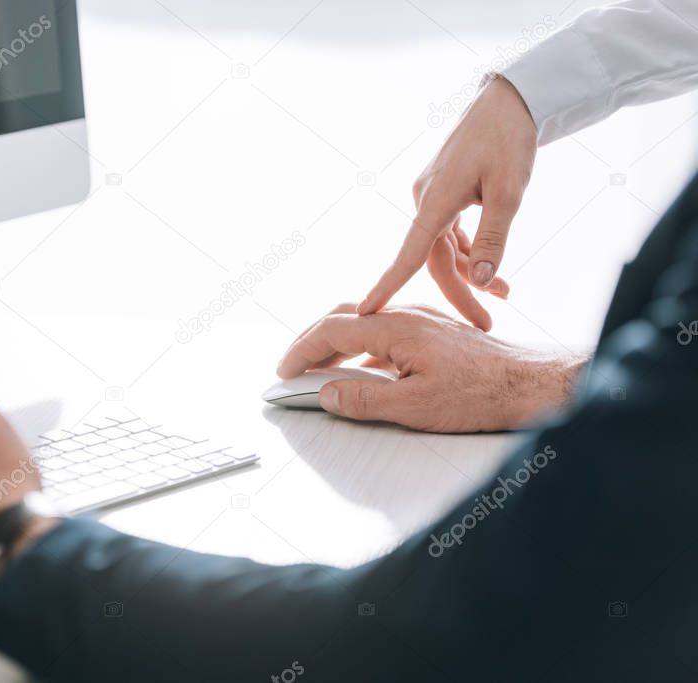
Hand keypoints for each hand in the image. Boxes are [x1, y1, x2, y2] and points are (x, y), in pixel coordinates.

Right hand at [278, 304, 585, 432]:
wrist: (532, 384)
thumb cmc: (481, 395)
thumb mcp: (416, 406)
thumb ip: (364, 400)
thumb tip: (327, 394)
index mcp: (395, 327)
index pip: (332, 329)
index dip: (302, 349)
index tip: (283, 371)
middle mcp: (406, 316)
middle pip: (344, 317)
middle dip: (312, 340)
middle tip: (292, 365)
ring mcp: (421, 322)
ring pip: (365, 323)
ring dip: (336, 342)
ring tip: (319, 367)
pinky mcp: (434, 333)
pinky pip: (385, 331)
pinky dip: (361, 346)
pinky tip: (364, 368)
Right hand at [359, 76, 536, 330]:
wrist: (510, 100)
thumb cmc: (509, 140)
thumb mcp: (509, 192)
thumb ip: (492, 239)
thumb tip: (482, 280)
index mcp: (435, 200)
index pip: (408, 255)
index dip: (387, 286)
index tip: (366, 312)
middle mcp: (426, 201)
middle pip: (434, 261)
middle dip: (460, 293)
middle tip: (486, 324)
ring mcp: (433, 197)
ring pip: (444, 249)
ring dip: (471, 273)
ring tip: (504, 294)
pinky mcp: (444, 194)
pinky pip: (451, 233)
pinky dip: (470, 252)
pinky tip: (491, 268)